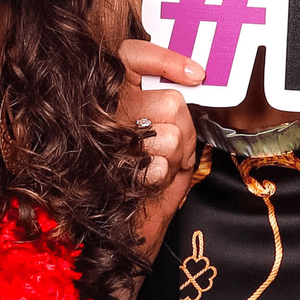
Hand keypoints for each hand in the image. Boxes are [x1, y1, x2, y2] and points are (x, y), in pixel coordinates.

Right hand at [118, 39, 201, 261]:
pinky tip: (148, 182)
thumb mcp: (166, 147)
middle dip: (184, 130)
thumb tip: (191, 87)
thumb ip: (172, 113)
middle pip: (171, 101)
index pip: (132, 56)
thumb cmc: (145, 192)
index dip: (165, 58)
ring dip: (176, 156)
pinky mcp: (108, 163)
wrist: (119, 242)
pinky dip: (163, 174)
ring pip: (173, 129)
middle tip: (170, 152)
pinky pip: (160, 158)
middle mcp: (103, 112)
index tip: (196, 74)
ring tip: (156, 170)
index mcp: (112, 99)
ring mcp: (103, 136)